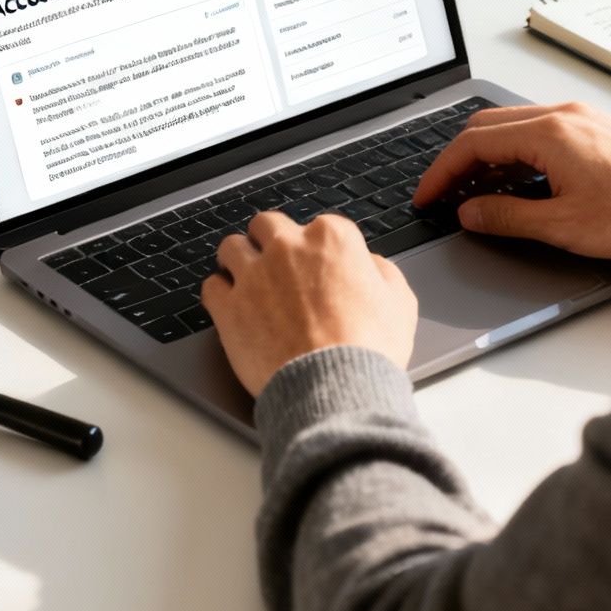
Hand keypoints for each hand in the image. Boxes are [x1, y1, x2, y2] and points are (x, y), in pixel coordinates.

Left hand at [200, 210, 417, 397]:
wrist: (334, 386)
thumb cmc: (369, 348)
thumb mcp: (399, 303)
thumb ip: (382, 272)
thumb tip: (370, 266)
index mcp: (332, 239)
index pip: (319, 225)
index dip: (318, 248)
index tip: (317, 265)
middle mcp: (288, 248)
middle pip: (267, 225)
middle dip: (271, 241)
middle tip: (276, 264)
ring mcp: (254, 275)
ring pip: (231, 247)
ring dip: (239, 260)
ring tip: (247, 279)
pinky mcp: (229, 306)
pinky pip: (211, 286)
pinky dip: (219, 293)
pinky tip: (231, 305)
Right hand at [412, 102, 610, 259]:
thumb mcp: (563, 225)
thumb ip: (507, 217)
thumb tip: (470, 212)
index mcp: (549, 133)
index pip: (474, 143)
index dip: (442, 172)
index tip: (428, 196)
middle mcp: (563, 116)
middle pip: (488, 126)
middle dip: (458, 160)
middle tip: (443, 194)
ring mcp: (580, 119)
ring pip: (513, 126)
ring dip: (487, 156)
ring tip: (475, 193)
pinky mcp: (594, 130)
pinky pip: (539, 131)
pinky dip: (515, 153)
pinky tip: (516, 182)